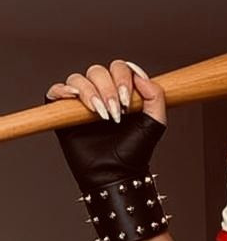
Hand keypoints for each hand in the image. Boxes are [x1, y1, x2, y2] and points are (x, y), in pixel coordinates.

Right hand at [45, 59, 167, 190]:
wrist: (115, 172)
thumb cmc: (134, 152)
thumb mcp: (155, 123)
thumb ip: (155, 96)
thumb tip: (139, 75)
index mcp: (121, 91)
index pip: (118, 68)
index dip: (123, 78)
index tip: (127, 100)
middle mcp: (101, 93)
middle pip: (98, 71)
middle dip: (108, 89)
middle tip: (116, 112)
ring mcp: (81, 102)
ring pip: (78, 79)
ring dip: (90, 93)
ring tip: (101, 114)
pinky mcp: (63, 112)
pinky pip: (56, 90)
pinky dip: (63, 91)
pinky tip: (74, 99)